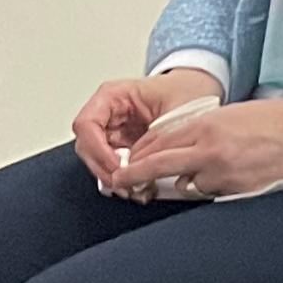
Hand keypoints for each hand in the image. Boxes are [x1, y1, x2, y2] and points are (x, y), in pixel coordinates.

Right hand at [72, 70, 220, 192]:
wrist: (196, 91)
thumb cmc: (184, 92)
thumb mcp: (176, 109)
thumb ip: (160, 135)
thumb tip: (146, 162)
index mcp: (113, 95)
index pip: (87, 124)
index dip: (98, 149)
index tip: (117, 168)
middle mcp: (106, 111)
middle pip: (86, 144)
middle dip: (102, 168)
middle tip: (123, 185)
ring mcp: (111, 128)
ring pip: (96, 157)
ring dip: (111, 176)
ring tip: (132, 190)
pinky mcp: (121, 143)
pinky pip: (112, 163)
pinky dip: (122, 176)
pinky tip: (138, 187)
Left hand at [117, 94, 282, 201]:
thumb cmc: (279, 121)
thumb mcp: (231, 115)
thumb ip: (201, 130)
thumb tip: (179, 148)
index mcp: (205, 125)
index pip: (157, 141)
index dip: (139, 154)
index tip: (129, 161)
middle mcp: (208, 148)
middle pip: (158, 164)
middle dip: (134, 174)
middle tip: (118, 182)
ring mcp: (223, 171)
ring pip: (185, 185)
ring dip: (184, 183)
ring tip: (200, 177)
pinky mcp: (238, 190)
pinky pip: (212, 194)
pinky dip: (212, 189)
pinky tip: (227, 181)